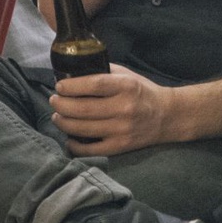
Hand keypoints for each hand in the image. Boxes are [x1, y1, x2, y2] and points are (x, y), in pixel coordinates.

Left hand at [50, 65, 174, 155]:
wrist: (167, 116)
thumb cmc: (142, 92)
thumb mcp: (126, 75)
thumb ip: (103, 73)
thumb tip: (72, 73)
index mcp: (125, 87)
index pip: (93, 85)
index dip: (71, 86)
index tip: (59, 86)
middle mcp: (124, 108)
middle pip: (82, 109)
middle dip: (61, 105)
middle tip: (54, 101)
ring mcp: (122, 130)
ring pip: (82, 129)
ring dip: (63, 122)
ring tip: (57, 116)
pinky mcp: (120, 147)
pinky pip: (90, 150)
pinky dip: (74, 145)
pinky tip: (69, 137)